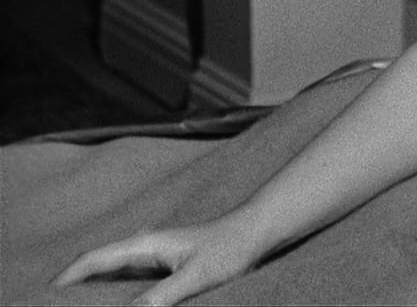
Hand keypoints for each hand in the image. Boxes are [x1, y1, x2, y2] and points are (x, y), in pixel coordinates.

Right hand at [53, 216, 262, 306]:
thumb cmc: (231, 249)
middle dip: (74, 286)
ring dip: (95, 290)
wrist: (257, 232)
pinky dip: (117, 293)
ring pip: (114, 274)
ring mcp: (156, 256)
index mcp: (146, 244)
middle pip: (99, 266)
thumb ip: (160, 297)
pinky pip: (132, 280)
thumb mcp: (195, 278)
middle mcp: (146, 247)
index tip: (44, 296)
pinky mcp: (168, 266)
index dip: (67, 277)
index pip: (94, 258)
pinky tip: (115, 306)